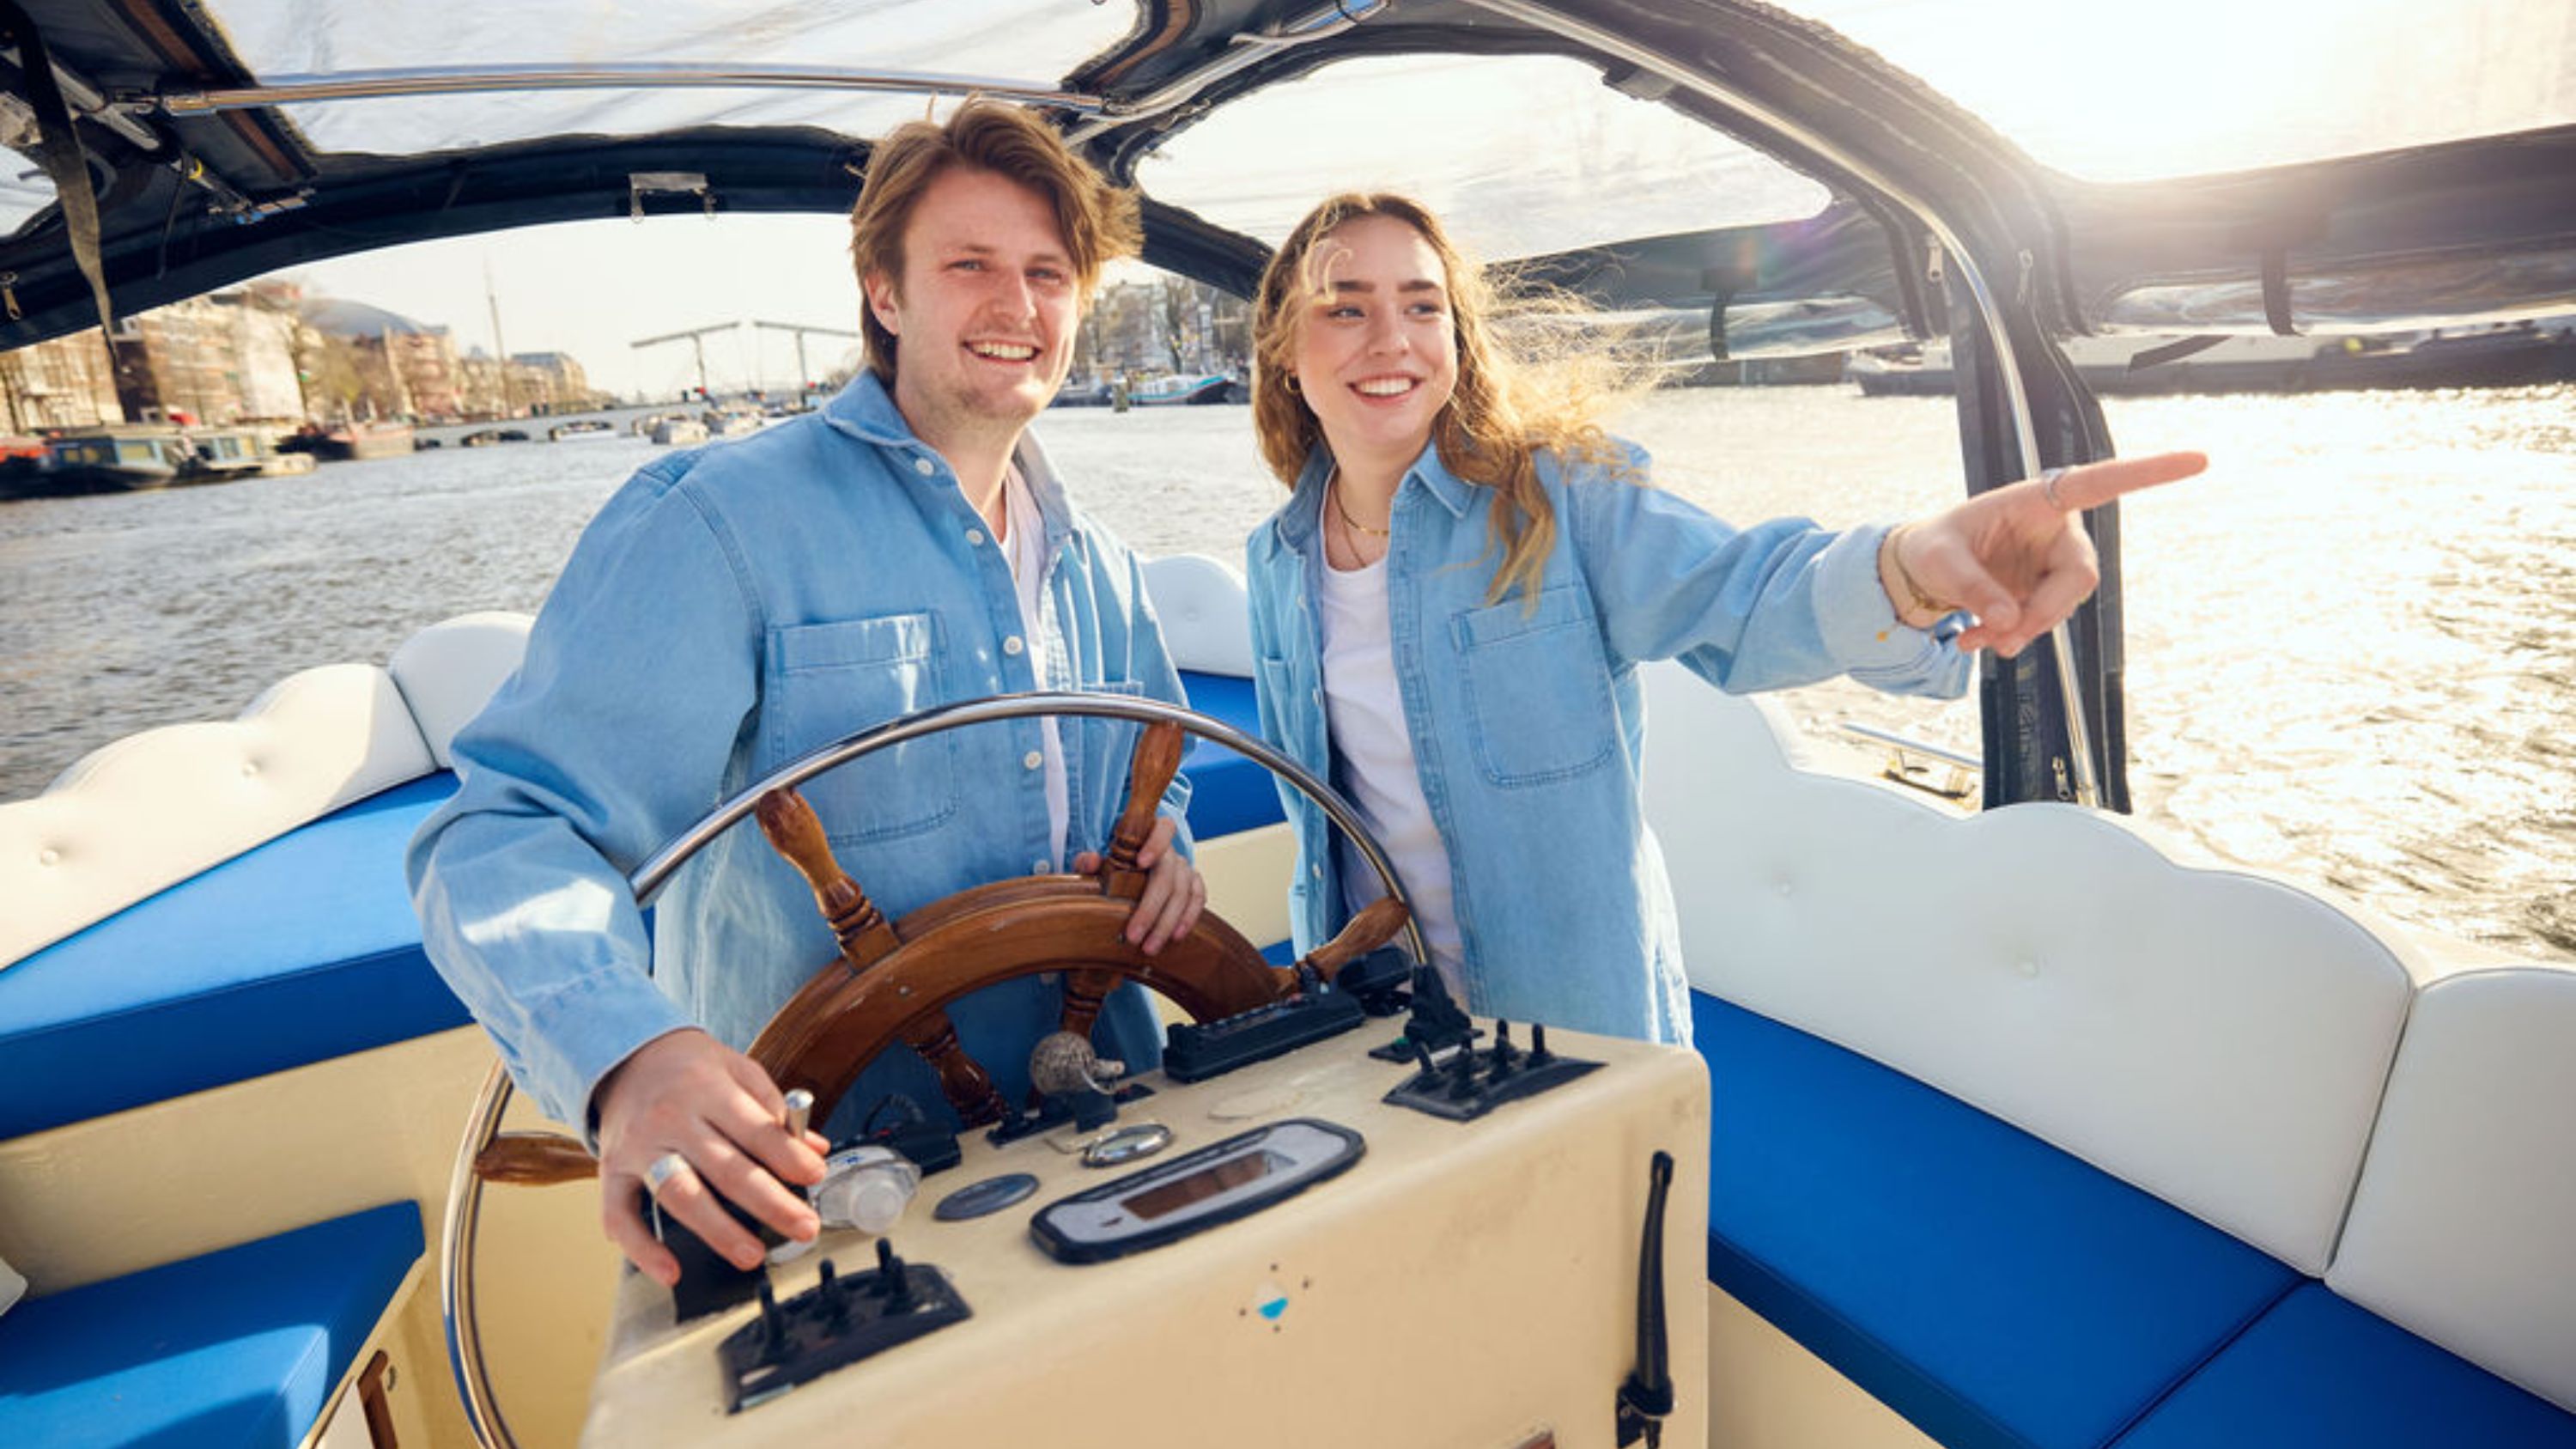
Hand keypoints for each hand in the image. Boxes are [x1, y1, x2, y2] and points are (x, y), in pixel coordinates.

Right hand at [593, 1028, 828, 1285]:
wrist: (622, 1058)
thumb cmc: (689, 1069)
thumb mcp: (737, 1069)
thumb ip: (775, 1109)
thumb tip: (816, 1149)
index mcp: (708, 1089)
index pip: (755, 1128)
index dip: (788, 1155)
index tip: (815, 1176)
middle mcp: (671, 1118)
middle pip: (726, 1168)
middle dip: (770, 1203)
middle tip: (804, 1228)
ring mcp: (639, 1147)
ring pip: (680, 1195)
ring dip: (719, 1231)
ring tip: (752, 1255)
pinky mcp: (612, 1172)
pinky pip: (621, 1215)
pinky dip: (642, 1249)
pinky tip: (670, 1272)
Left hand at [1072, 814, 1204, 955]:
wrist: (1131, 872)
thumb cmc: (1112, 865)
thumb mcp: (1096, 862)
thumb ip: (1088, 861)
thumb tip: (1091, 860)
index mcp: (1149, 835)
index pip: (1162, 829)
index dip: (1155, 844)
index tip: (1141, 862)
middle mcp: (1171, 851)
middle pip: (1167, 876)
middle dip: (1151, 909)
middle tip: (1134, 936)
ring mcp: (1184, 868)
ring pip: (1183, 893)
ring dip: (1167, 923)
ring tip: (1150, 947)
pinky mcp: (1193, 884)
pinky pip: (1198, 898)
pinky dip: (1188, 918)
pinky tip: (1176, 936)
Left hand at [1884, 451, 2206, 656]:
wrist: (1921, 570)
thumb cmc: (1933, 546)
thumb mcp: (1939, 560)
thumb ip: (1973, 587)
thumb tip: (2008, 621)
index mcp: (2038, 500)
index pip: (2100, 483)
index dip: (2148, 473)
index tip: (2197, 460)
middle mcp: (2055, 531)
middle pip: (2080, 576)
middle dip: (2045, 612)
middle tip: (2004, 637)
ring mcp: (2052, 565)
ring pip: (2063, 607)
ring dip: (2023, 630)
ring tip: (1974, 637)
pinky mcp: (2044, 594)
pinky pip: (2043, 622)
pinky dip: (2011, 637)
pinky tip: (1976, 640)